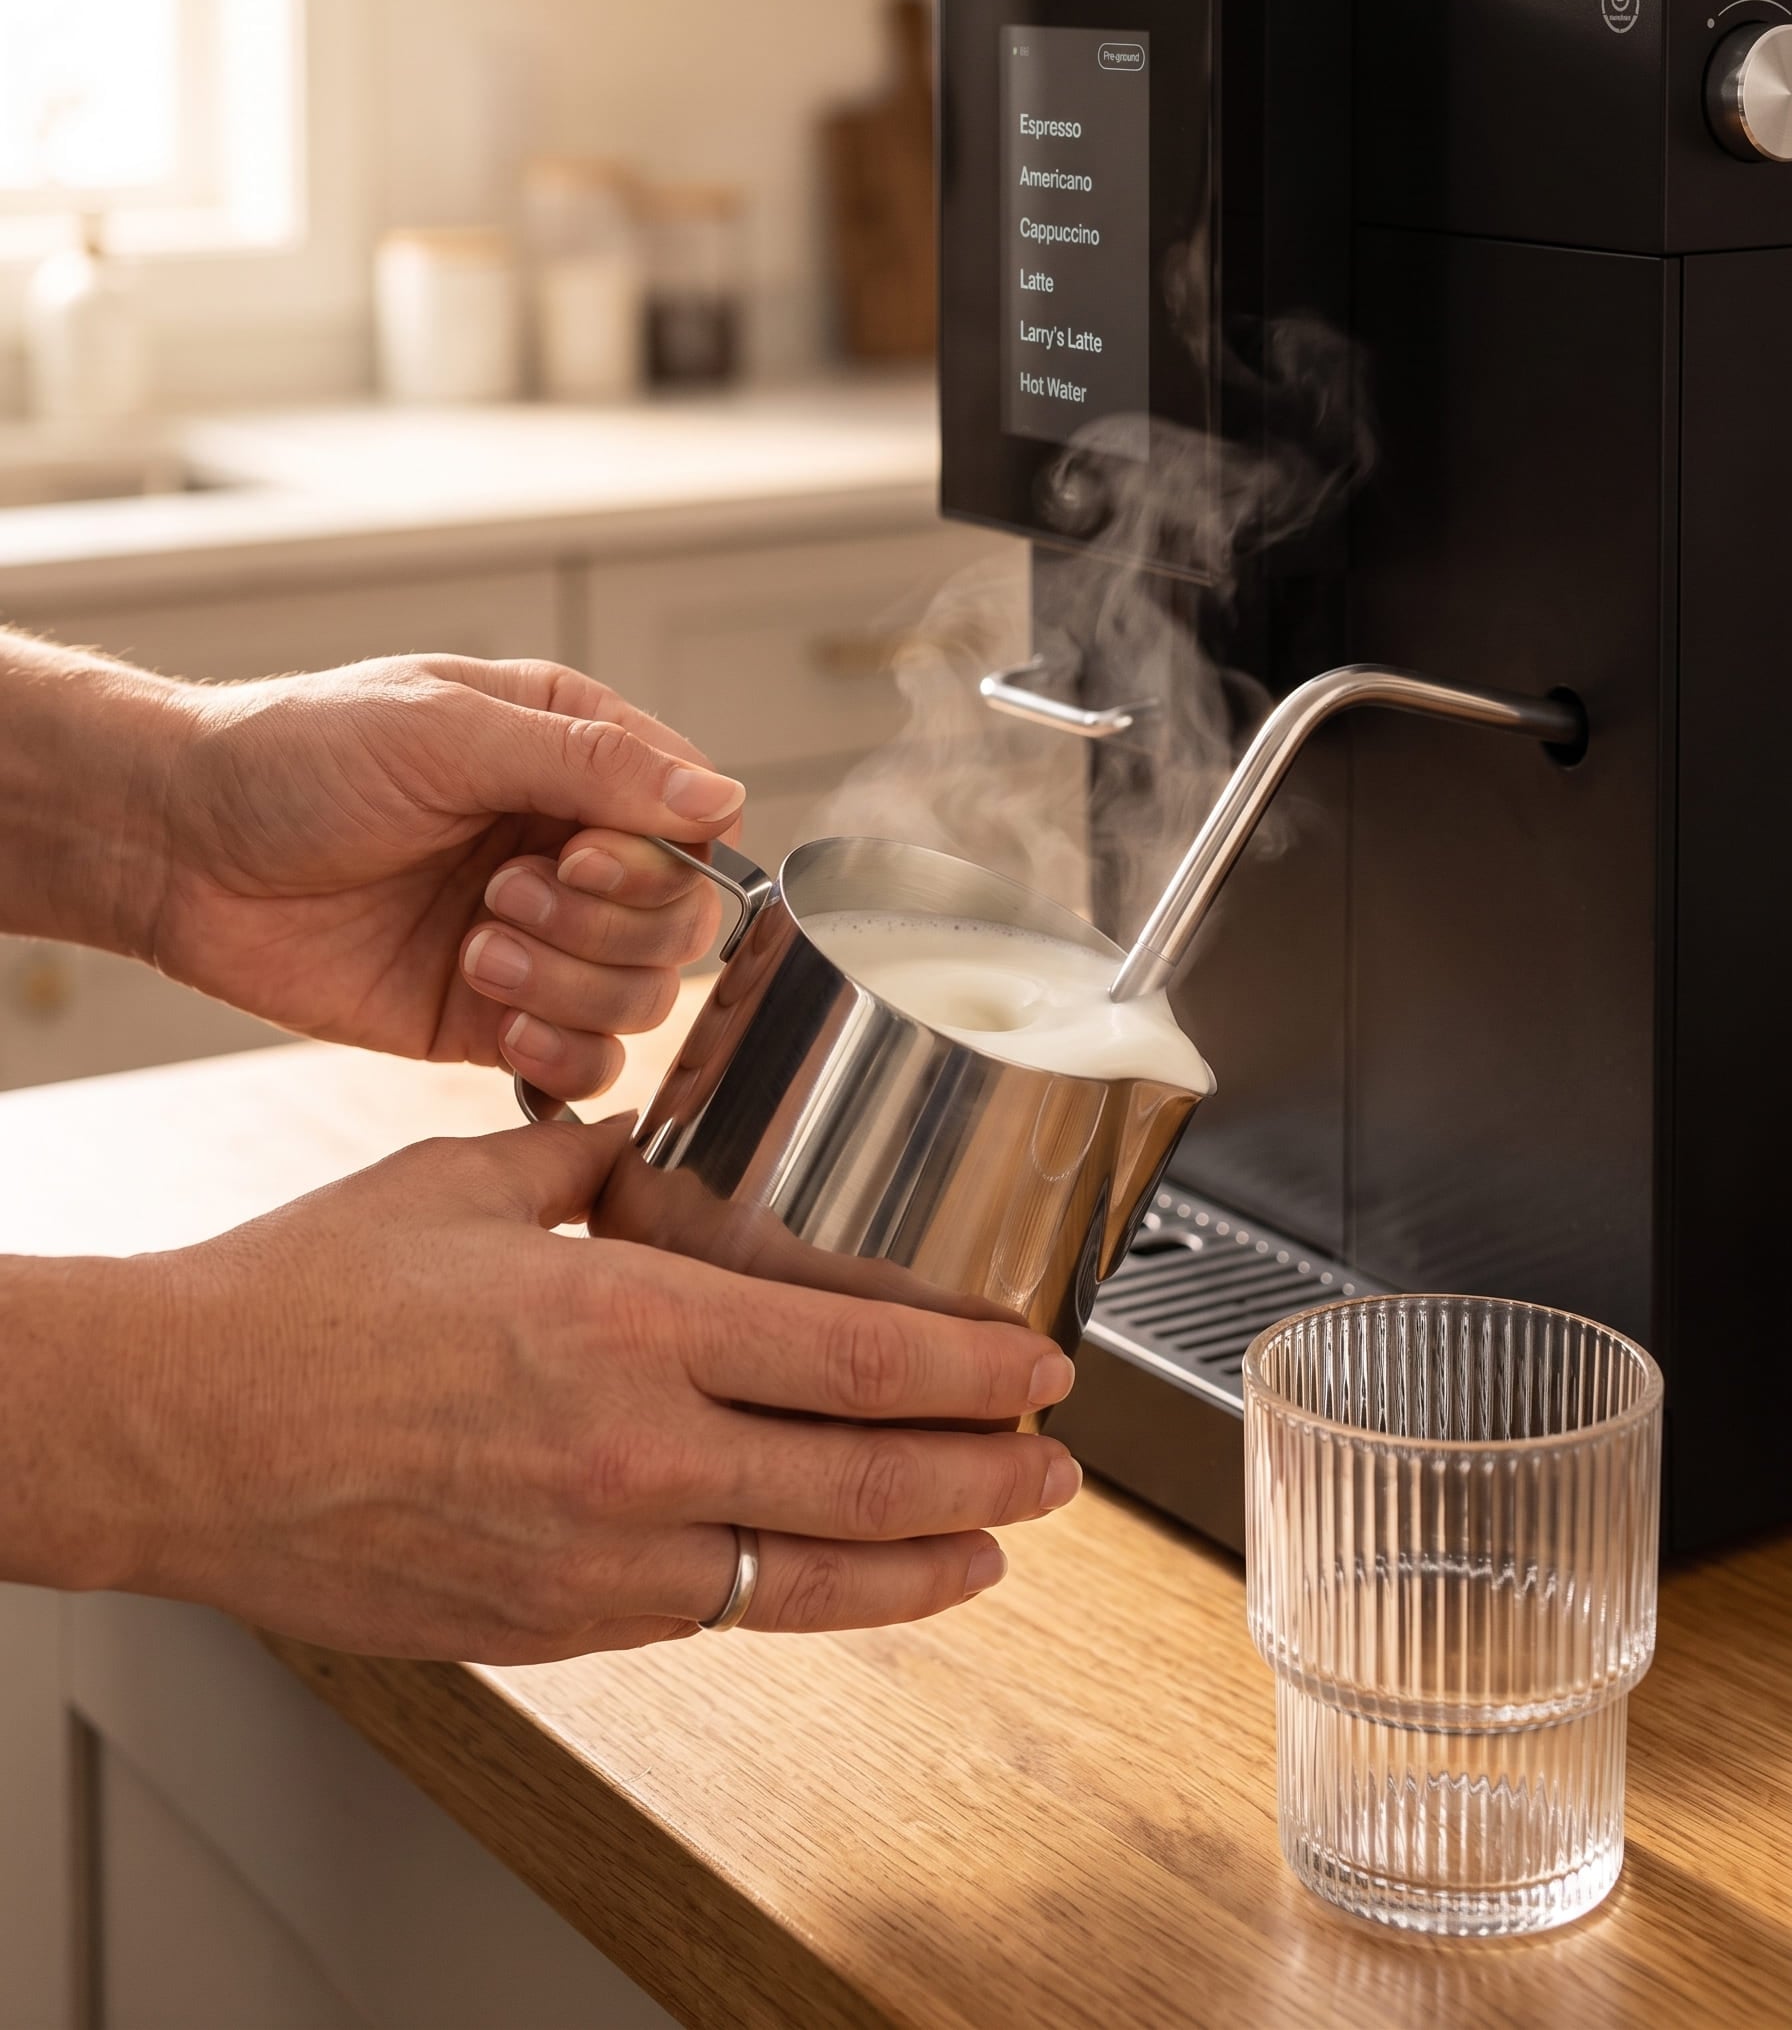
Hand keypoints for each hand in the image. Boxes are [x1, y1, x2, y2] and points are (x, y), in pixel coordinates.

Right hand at [20, 1119, 1078, 1659]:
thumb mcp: (468, 1184)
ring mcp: (597, 1560)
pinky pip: (711, 1619)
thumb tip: (653, 1153)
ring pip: (809, 1578)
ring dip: (924, 1562)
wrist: (179, 1432)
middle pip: (866, 1479)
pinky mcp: (553, 1626)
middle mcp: (634, 1454)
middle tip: (1060, 1464)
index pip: (854, 1352)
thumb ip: (588, 1166)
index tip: (1039, 1364)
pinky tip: (834, 1582)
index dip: (971, 1367)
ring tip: (995, 1543)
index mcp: (628, 1323)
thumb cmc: (305, 1302)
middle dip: (988, 1473)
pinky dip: (796, 1600)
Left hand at [150, 654, 743, 1097]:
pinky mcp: (491, 1020)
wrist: (180, 848)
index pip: (696, 823)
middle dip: (604, 925)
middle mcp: (569, 850)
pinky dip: (561, 1055)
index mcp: (574, 757)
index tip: (566, 853)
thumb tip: (724, 796)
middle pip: (683, 922)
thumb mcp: (447, 730)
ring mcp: (537, 940)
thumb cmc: (297, 756)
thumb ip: (590, 762)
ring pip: (643, 997)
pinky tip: (495, 1019)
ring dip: (569, 984)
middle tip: (502, 897)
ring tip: (473, 951)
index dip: (654, 859)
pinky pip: (586, 1063)